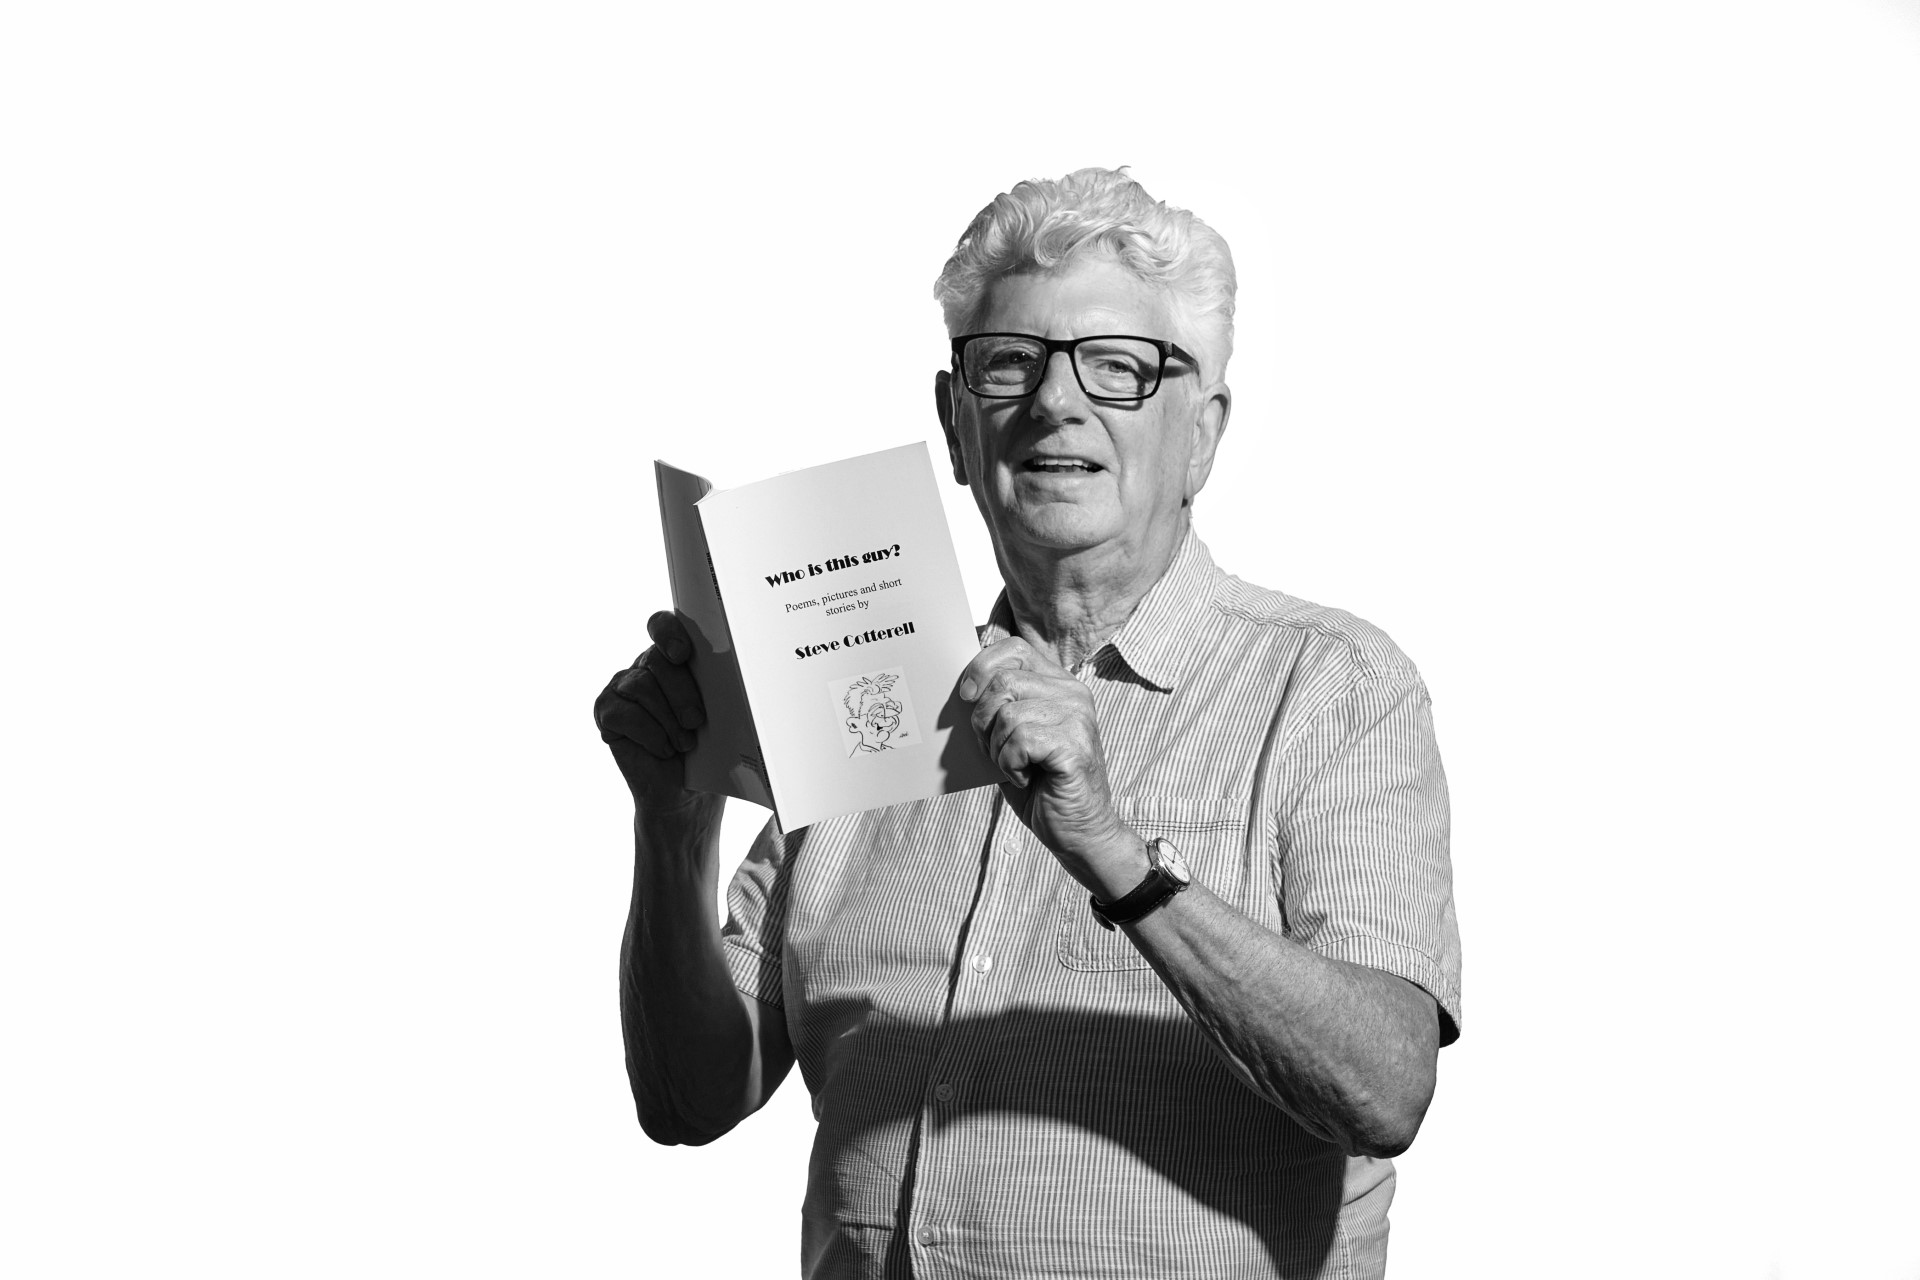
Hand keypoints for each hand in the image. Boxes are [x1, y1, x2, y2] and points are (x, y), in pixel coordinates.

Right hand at [594, 611, 710, 810]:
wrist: (684, 793)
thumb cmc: (706, 750)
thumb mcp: (720, 715)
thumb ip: (717, 689)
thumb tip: (735, 676)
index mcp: (673, 658)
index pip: (662, 625)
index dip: (668, 632)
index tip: (682, 654)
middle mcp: (644, 667)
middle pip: (656, 660)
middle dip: (681, 691)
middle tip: (696, 721)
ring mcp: (621, 688)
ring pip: (642, 686)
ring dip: (668, 719)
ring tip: (684, 743)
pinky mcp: (606, 713)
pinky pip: (624, 714)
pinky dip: (649, 734)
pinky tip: (663, 749)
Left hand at [958, 637, 1142, 892]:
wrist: (1079, 831)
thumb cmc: (1041, 785)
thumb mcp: (1012, 737)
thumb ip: (997, 707)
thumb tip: (961, 687)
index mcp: (1059, 685)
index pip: (1014, 648)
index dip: (981, 666)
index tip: (965, 695)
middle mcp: (1073, 694)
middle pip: (1004, 681)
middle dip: (983, 719)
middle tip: (995, 749)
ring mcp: (1078, 718)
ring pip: (1008, 714)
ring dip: (997, 748)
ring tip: (1015, 766)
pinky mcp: (1074, 746)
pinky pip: (1020, 741)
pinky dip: (1010, 764)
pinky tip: (1026, 777)